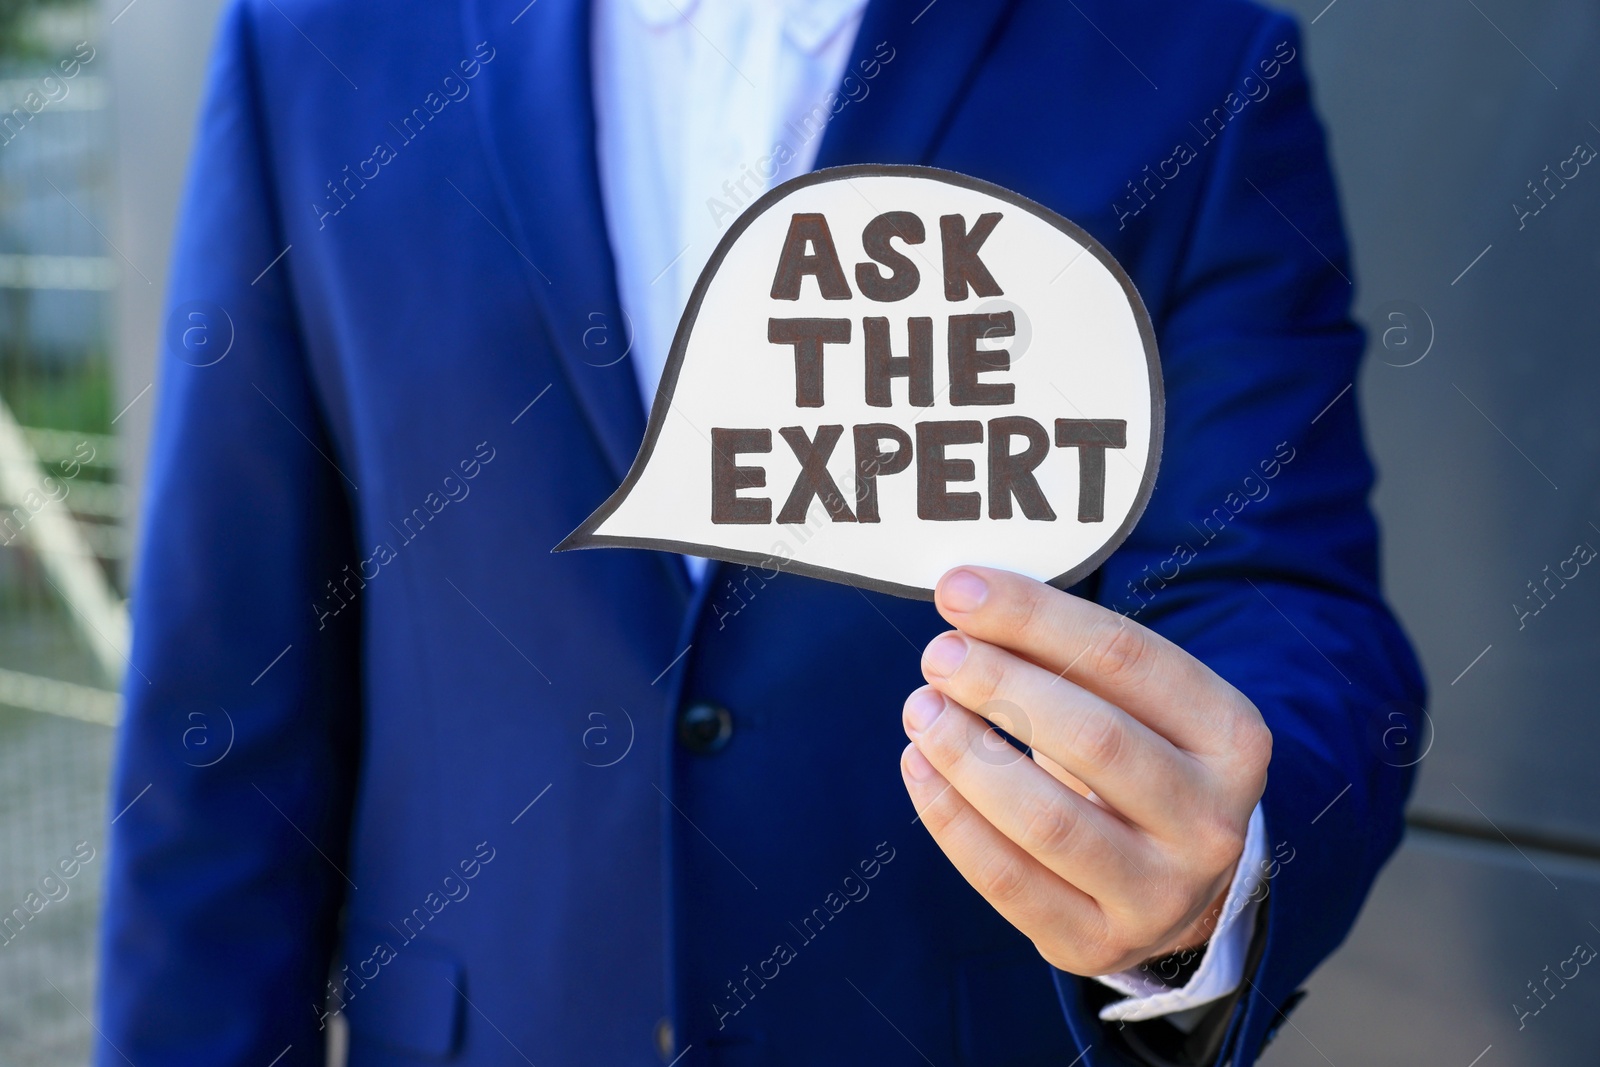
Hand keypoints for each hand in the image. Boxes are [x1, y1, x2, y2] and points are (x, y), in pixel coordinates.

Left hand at [900, 566, 1270, 975]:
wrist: (1173, 880)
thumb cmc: (1135, 759)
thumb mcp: (1130, 702)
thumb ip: (1064, 653)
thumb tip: (969, 599)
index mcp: (1232, 737)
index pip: (1125, 657)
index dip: (1033, 617)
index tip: (960, 589)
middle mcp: (1211, 821)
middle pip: (1093, 738)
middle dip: (1000, 685)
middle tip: (939, 654)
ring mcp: (1160, 894)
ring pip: (1048, 819)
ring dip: (968, 754)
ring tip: (920, 707)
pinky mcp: (1097, 943)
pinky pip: (1007, 880)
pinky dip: (951, 818)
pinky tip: (918, 765)